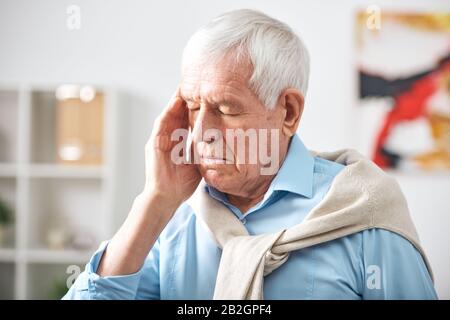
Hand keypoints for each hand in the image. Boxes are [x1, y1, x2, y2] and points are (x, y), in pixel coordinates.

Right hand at [142, 89, 200, 207]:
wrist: (167, 198)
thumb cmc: (181, 185)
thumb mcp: (197, 164)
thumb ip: (202, 151)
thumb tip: (216, 142)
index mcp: (177, 143)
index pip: (186, 121)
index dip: (194, 108)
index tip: (204, 96)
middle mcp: (168, 139)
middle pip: (177, 114)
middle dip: (185, 100)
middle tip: (195, 84)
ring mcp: (160, 140)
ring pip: (169, 115)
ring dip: (176, 101)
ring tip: (185, 87)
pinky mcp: (154, 144)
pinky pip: (161, 124)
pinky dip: (168, 113)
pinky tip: (175, 102)